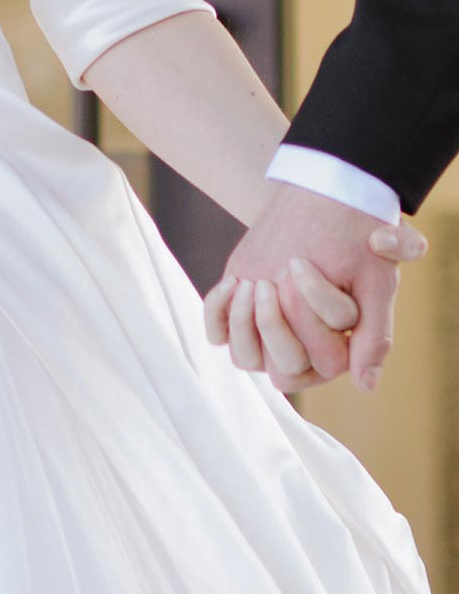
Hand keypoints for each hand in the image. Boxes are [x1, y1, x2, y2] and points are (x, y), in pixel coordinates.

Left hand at [202, 183, 427, 392]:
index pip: (324, 361)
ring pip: (245, 358)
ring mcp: (267, 337)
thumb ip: (376, 334)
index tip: (300, 264)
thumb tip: (365, 385)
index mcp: (340, 354)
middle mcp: (302, 354)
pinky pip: (217, 333)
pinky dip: (219, 311)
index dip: (311, 315)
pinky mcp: (239, 317)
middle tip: (278, 275)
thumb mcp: (376, 284)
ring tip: (252, 282)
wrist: (324, 207)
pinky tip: (235, 280)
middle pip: (284, 366)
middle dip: (277, 322)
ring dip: (245, 322)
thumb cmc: (355, 246)